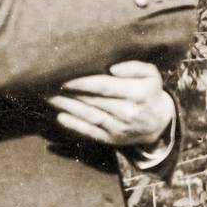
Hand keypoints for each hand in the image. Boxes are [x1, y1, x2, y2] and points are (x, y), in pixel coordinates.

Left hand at [47, 61, 174, 147]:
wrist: (159, 123)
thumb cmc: (149, 92)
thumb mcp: (151, 74)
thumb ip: (134, 67)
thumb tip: (113, 68)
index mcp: (137, 93)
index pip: (104, 87)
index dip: (82, 83)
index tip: (63, 77)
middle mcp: (127, 112)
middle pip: (93, 101)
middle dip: (69, 93)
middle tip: (47, 84)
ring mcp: (119, 128)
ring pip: (89, 116)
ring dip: (66, 107)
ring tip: (48, 97)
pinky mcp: (112, 140)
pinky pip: (90, 132)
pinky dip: (74, 125)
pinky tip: (60, 116)